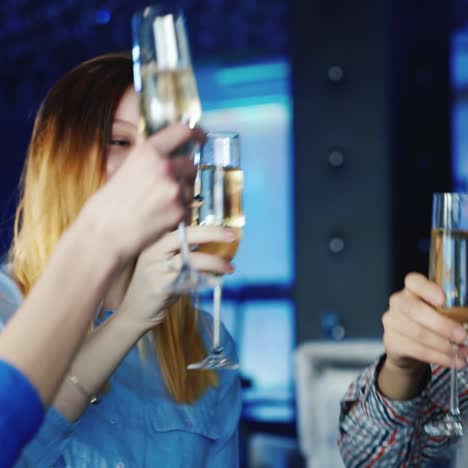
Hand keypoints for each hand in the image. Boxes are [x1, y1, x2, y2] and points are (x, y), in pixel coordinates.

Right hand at [80, 123, 202, 264]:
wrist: (104, 234)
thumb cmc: (108, 205)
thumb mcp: (124, 169)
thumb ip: (148, 161)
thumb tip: (168, 156)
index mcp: (148, 152)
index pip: (182, 131)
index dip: (195, 133)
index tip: (200, 137)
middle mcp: (164, 167)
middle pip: (191, 164)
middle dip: (185, 174)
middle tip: (170, 186)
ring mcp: (174, 190)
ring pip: (189, 188)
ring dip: (180, 195)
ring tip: (156, 207)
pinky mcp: (179, 211)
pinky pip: (187, 209)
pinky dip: (177, 214)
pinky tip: (158, 218)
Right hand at [117, 225, 237, 330]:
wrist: (133, 313)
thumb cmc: (155, 285)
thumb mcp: (164, 263)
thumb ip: (183, 251)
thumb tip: (215, 242)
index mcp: (154, 242)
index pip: (181, 226)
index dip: (203, 224)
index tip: (225, 226)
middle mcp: (153, 252)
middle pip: (185, 236)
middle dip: (212, 233)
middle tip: (232, 236)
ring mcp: (155, 269)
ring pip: (191, 259)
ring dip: (214, 262)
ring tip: (229, 268)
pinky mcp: (160, 286)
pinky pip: (189, 279)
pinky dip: (206, 279)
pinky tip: (215, 281)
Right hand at [382, 272, 466, 372]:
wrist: (407, 347)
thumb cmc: (429, 324)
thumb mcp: (440, 313)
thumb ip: (452, 313)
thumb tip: (467, 319)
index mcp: (411, 290)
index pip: (413, 281)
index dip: (428, 289)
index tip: (443, 300)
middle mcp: (398, 302)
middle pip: (415, 310)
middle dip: (441, 325)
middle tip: (461, 336)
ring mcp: (391, 321)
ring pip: (417, 333)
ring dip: (443, 345)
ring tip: (461, 352)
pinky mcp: (391, 341)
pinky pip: (417, 350)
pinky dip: (438, 357)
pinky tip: (453, 361)